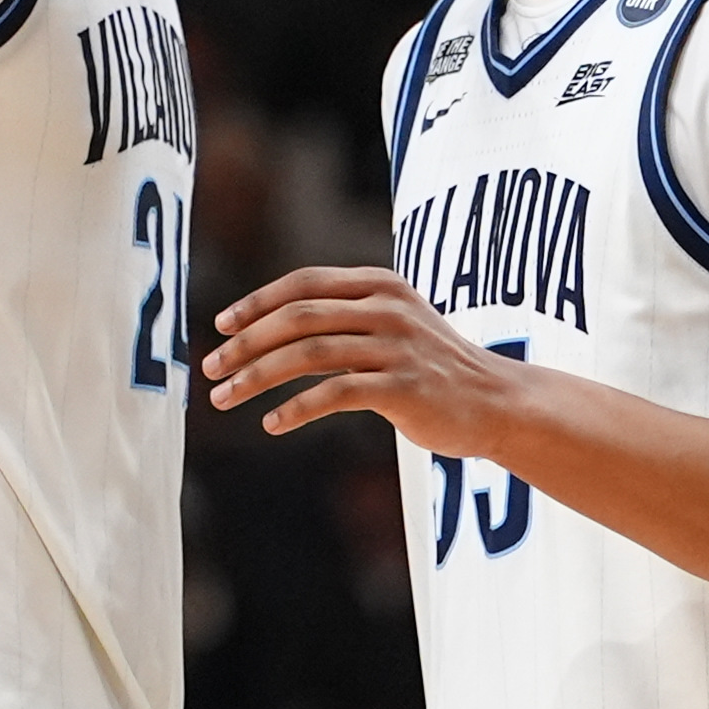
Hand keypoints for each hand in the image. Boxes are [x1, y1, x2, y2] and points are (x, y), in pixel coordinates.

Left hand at [202, 266, 541, 452]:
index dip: (256, 302)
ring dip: (257, 377)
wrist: (498, 402)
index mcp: (379, 285)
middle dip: (246, 343)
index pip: (304, 284)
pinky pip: (335, 393)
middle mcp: (387, 308)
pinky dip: (296, 409)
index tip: (220, 326)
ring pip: (308, 353)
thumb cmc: (435, 370)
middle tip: (211, 368)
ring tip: (225, 399)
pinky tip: (273, 424)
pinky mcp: (403, 386)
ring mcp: (396, 346)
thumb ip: (345, 321)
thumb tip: (275, 334)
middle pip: (298, 317)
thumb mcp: (392, 328)